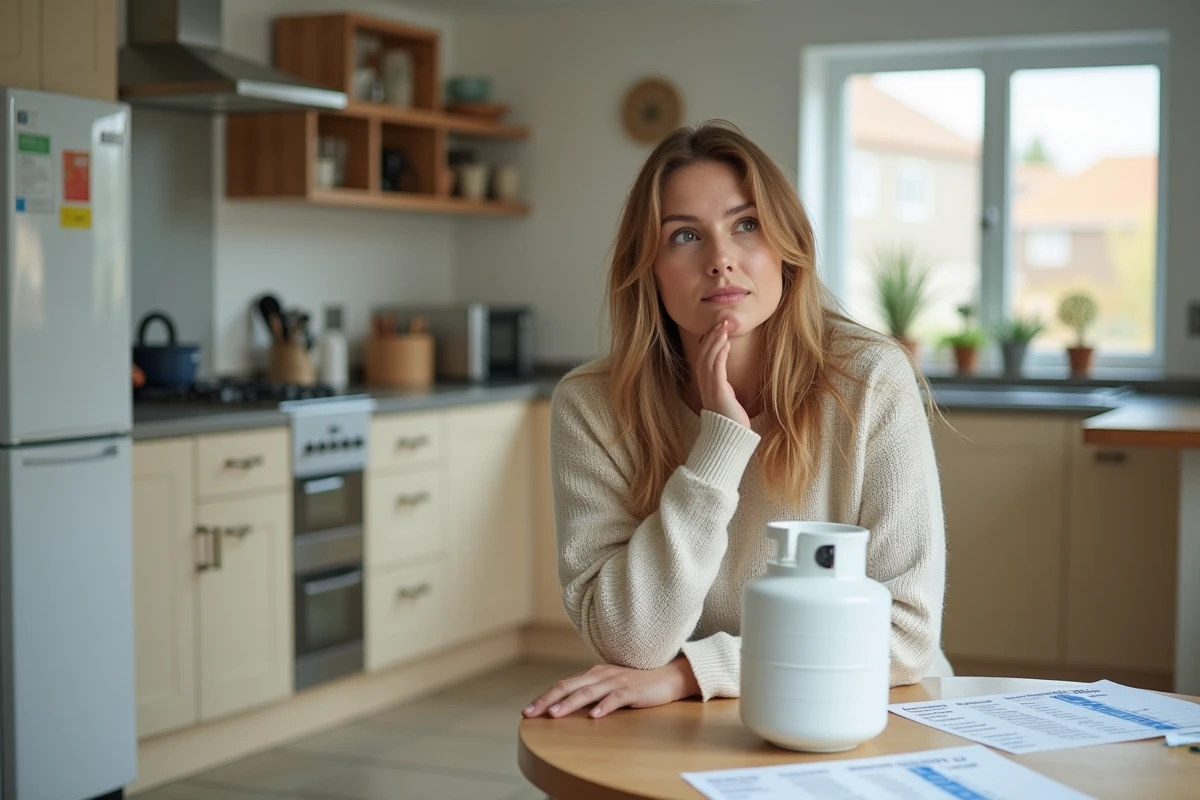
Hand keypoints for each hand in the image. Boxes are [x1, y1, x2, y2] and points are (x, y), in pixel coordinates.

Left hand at [522, 657, 700, 719]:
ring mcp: (616, 681)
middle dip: (547, 700)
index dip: (544, 697)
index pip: (563, 685)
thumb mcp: (609, 686)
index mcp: (593, 674)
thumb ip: (591, 693)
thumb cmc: (636, 683)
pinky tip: (594, 716)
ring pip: (588, 692)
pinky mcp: (632, 690)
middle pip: (569, 686)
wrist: (668, 677)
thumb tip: (568, 707)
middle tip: (530, 713)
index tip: (527, 711)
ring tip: (554, 715)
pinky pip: (615, 698)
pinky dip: (603, 707)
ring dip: (569, 704)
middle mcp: (601, 675)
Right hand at [696, 320, 750, 427]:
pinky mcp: (719, 392)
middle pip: (703, 355)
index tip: (716, 329)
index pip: (702, 359)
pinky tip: (725, 344)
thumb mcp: (727, 401)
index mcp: (706, 386)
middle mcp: (705, 386)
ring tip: (723, 327)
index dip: (707, 342)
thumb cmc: (731, 423)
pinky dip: (719, 354)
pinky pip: (716, 369)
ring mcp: (710, 389)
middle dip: (711, 336)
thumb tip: (727, 382)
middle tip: (721, 321)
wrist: (730, 441)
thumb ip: (724, 389)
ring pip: (708, 359)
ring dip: (715, 341)